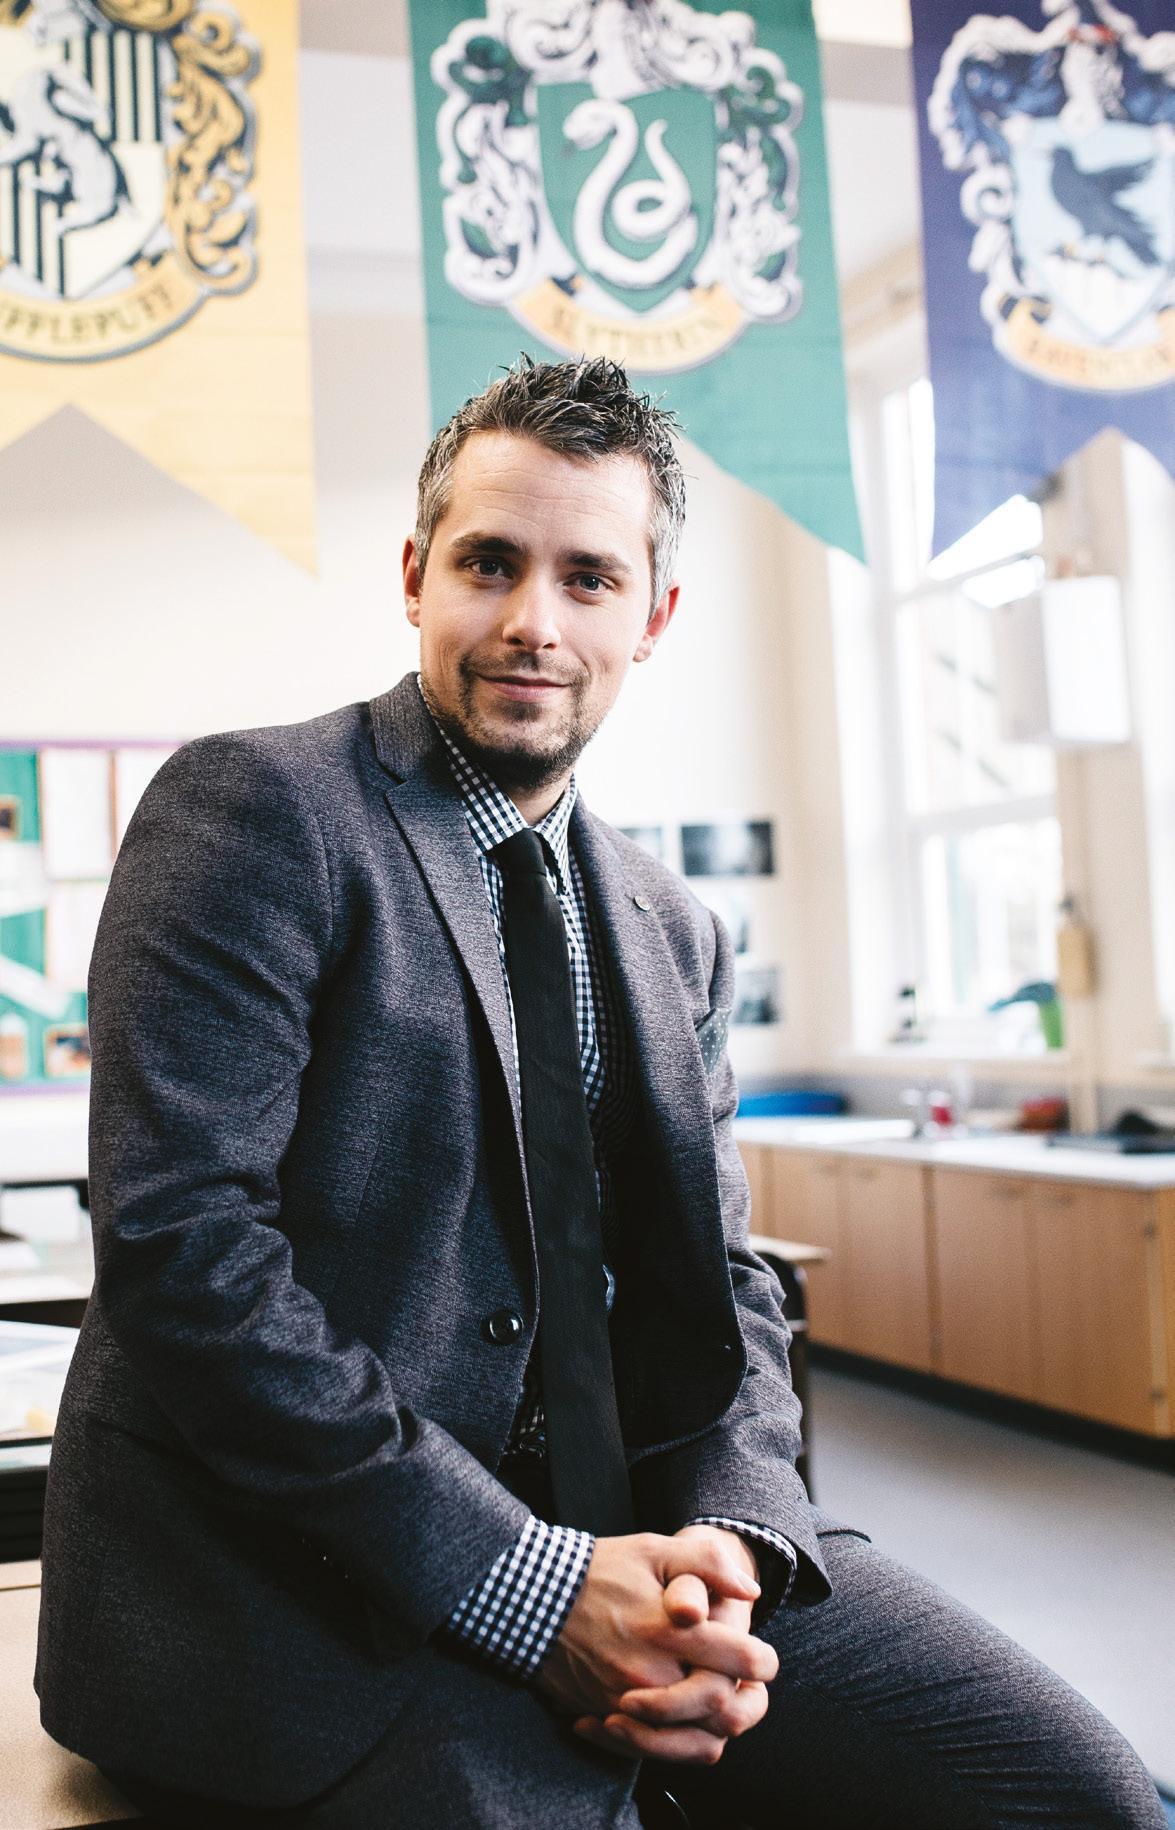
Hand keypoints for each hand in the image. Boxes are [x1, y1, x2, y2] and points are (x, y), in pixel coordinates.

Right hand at [535, 1528, 776, 1767]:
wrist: (532, 1599)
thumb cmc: (599, 1571)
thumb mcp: (653, 1550)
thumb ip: (705, 1563)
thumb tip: (750, 1591)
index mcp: (668, 1630)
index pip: (739, 1661)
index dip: (763, 1661)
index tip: (764, 1657)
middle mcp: (649, 1673)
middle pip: (721, 1709)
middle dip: (745, 1697)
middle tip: (747, 1681)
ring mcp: (626, 1702)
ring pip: (693, 1741)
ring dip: (715, 1726)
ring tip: (721, 1703)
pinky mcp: (607, 1716)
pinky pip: (656, 1750)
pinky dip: (677, 1743)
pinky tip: (681, 1718)